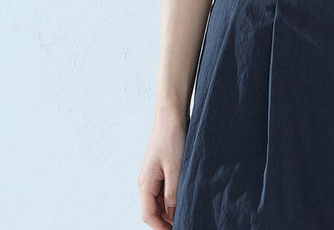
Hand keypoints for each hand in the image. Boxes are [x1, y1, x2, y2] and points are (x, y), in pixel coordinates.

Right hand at [138, 112, 187, 227]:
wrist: (171, 114)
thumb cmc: (172, 138)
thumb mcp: (176, 168)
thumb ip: (173, 193)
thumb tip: (173, 215)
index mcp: (145, 183)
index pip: (149, 215)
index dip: (161, 228)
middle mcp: (146, 181)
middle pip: (154, 210)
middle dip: (167, 220)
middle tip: (186, 222)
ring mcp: (153, 175)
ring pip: (160, 201)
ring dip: (171, 209)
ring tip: (188, 211)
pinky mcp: (161, 168)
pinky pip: (164, 190)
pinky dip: (173, 197)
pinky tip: (186, 197)